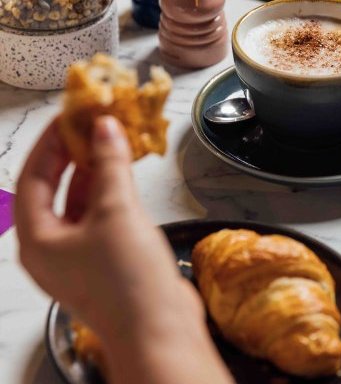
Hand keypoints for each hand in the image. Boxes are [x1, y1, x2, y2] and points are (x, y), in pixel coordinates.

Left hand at [15, 117, 231, 383]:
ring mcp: (81, 257)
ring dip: (96, 172)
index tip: (71, 116)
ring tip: (112, 142)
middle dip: (74, 155)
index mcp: (37, 240)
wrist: (161, 330)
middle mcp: (53, 250)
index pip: (33, 177)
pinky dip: (112, 193)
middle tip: (92, 125)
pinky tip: (126, 175)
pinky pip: (103, 217)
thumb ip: (109, 165)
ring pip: (82, 203)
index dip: (51, 142)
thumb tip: (105, 127)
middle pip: (55, 189)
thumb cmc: (127, 281)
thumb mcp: (116, 212)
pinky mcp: (107, 261)